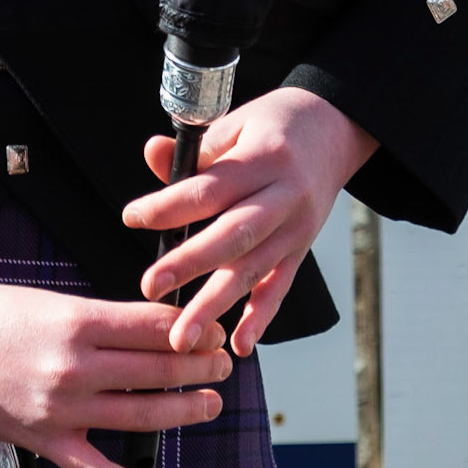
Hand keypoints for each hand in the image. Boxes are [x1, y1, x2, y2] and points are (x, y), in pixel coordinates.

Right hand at [0, 277, 230, 467]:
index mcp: (76, 321)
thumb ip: (97, 319)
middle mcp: (73, 368)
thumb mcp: (47, 299)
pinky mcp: (41, 442)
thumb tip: (148, 329)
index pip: (154, 327)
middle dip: (199, 366)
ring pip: (139, 416)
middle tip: (224, 361)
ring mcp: (59, 410)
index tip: (214, 327)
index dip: (192, 328)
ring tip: (210, 402)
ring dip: (183, 411)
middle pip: (157, 370)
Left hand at [123, 87, 377, 356]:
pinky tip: (239, 345)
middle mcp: (285, 196)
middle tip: (150, 286)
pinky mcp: (302, 249)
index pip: (210, 188)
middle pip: (233, 235)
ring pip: (253, 269)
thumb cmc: (274, 125)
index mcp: (264, 158)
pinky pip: (280, 286)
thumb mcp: (235, 122)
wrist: (335, 130)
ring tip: (184, 337)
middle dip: (190, 263)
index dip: (169, 205)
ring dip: (216, 304)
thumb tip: (152, 155)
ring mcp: (298, 227)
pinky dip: (260, 318)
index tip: (132, 217)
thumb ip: (195, 150)